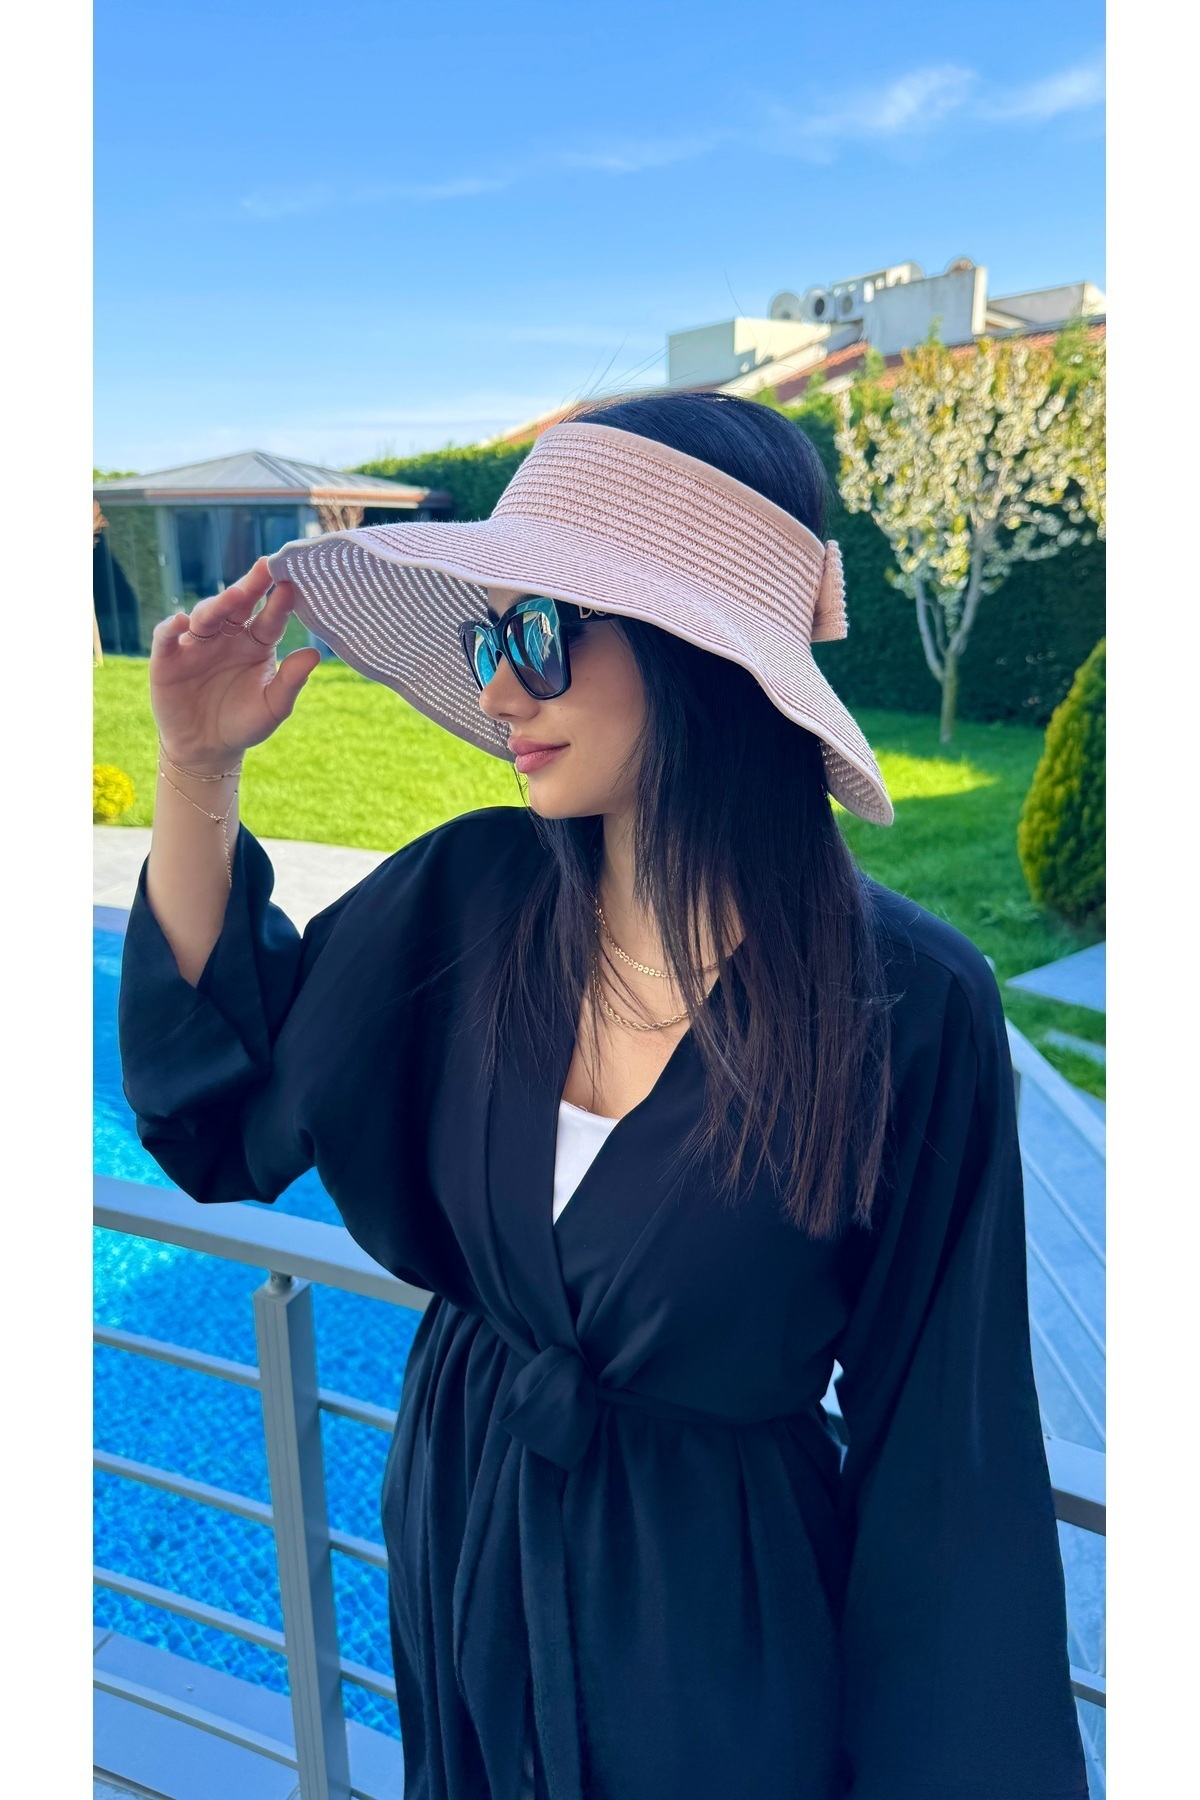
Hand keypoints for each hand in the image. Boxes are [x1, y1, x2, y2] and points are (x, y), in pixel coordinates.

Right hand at [150, 559, 320, 770]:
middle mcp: (227, 636)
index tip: (293, 585)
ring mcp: (197, 643)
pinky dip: (171, 628)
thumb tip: (315, 654)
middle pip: (238, 605)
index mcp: (256, 642)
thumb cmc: (244, 723)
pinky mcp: (168, 657)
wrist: (207, 749)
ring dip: (218, 604)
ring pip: (206, 615)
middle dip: (251, 585)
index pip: (271, 617)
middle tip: (266, 567)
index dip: (280, 602)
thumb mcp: (273, 706)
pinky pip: (167, 637)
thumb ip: (291, 681)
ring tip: (235, 596)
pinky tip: (182, 622)